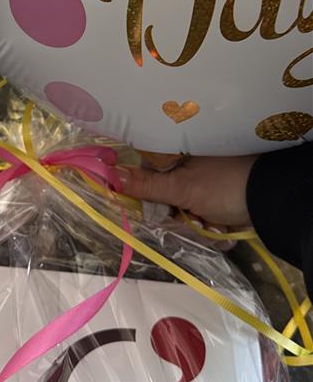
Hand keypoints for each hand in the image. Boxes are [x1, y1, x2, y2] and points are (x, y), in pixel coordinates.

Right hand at [119, 156, 257, 226]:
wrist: (271, 200)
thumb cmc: (225, 186)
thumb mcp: (182, 188)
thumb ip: (146, 185)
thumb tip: (111, 176)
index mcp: (175, 154)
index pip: (143, 170)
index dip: (139, 191)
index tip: (143, 207)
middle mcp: (185, 166)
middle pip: (159, 195)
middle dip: (171, 214)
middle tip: (186, 218)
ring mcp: (199, 183)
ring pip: (177, 209)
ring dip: (189, 223)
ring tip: (207, 223)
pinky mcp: (211, 200)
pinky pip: (194, 216)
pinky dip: (203, 225)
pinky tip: (216, 227)